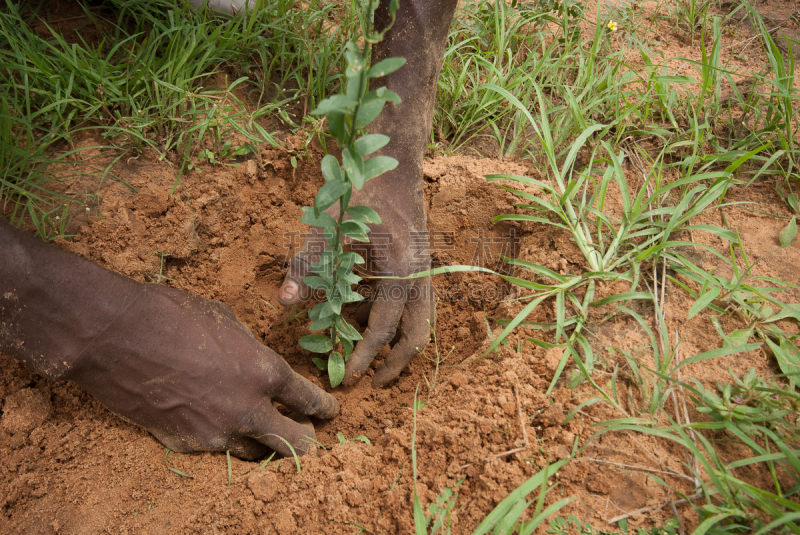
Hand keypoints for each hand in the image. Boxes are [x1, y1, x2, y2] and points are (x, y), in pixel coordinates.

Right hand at [68, 284, 339, 458]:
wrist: (112, 335)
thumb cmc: (170, 314)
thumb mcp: (225, 320)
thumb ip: (250, 349)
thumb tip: (258, 361)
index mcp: (264, 371)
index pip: (309, 399)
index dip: (325, 408)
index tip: (330, 411)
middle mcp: (247, 408)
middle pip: (296, 441)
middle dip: (307, 438)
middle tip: (309, 433)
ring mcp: (216, 432)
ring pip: (258, 453)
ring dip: (267, 444)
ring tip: (268, 435)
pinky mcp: (185, 444)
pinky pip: (218, 450)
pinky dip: (226, 441)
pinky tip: (222, 427)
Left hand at [279, 190, 433, 387]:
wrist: (394, 157)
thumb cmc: (361, 191)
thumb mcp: (328, 228)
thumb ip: (306, 265)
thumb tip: (283, 302)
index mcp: (400, 272)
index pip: (384, 329)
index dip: (366, 356)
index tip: (350, 377)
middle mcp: (419, 277)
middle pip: (417, 336)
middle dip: (397, 364)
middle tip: (374, 384)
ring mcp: (423, 271)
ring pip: (419, 322)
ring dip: (397, 344)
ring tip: (370, 359)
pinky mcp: (418, 264)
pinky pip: (412, 304)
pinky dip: (394, 320)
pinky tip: (366, 320)